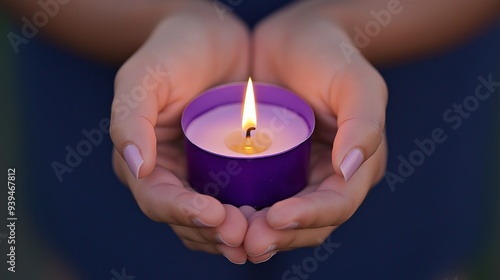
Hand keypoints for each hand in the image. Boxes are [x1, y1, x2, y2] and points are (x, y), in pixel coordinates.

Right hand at [110, 1, 250, 263]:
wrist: (211, 37)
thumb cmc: (173, 52)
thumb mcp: (145, 77)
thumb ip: (131, 118)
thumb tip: (136, 166)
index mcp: (144, 159)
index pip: (157, 199)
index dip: (183, 213)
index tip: (215, 215)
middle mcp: (170, 174)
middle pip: (186, 220)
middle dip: (213, 233)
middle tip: (243, 236)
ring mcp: (200, 175)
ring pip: (212, 221)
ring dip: (233, 235)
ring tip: (260, 237)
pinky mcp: (228, 170)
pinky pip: (238, 203)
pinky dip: (252, 218)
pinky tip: (273, 221)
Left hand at [245, 1, 387, 262]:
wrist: (293, 39)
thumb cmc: (328, 55)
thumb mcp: (354, 80)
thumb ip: (364, 122)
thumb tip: (349, 170)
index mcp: (358, 163)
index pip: (338, 203)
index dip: (311, 217)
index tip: (277, 218)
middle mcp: (329, 177)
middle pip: (309, 223)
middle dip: (281, 236)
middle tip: (249, 243)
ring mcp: (298, 175)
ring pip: (282, 220)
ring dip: (259, 233)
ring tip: (231, 236)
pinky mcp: (271, 169)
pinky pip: (258, 199)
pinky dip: (242, 213)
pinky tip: (219, 216)